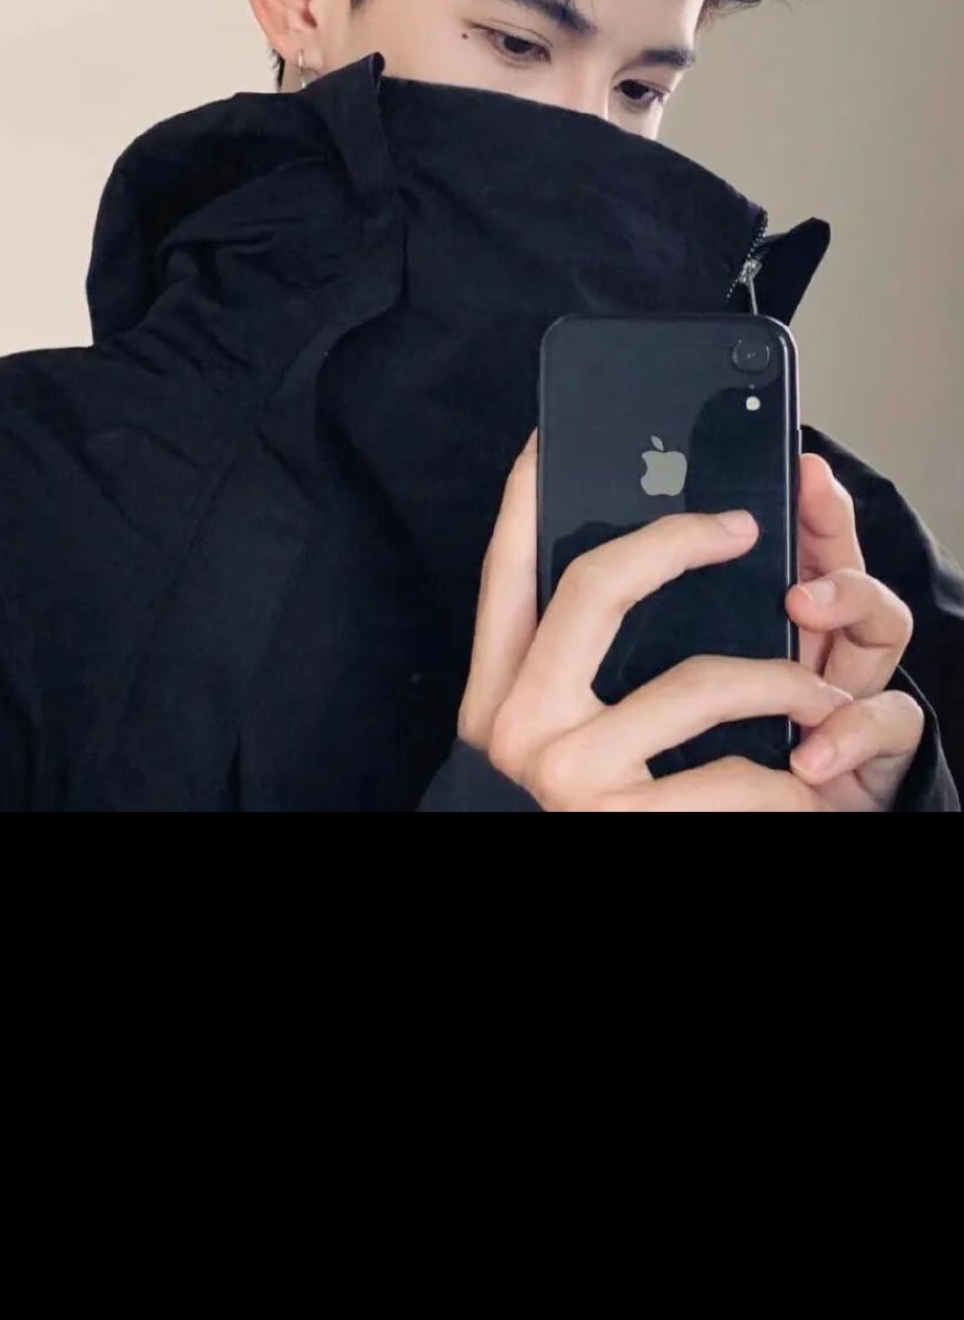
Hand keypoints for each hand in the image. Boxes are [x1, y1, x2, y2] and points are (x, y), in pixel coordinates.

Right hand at [457, 433, 922, 809]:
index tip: (546, 434)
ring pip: (699, 681)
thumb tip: (623, 548)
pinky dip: (789, 779)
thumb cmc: (596, 807)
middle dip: (678, 539)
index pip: (504, 570)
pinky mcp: (626, 824)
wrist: (574, 886)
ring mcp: (570, 776)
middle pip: (596, 584)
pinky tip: (804, 781)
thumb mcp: (563, 729)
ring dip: (783, 684)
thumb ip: (575, 655)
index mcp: (500, 692)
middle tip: (743, 528)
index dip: (522, 495)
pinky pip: (738, 774)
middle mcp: (520, 725)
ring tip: (819, 693)